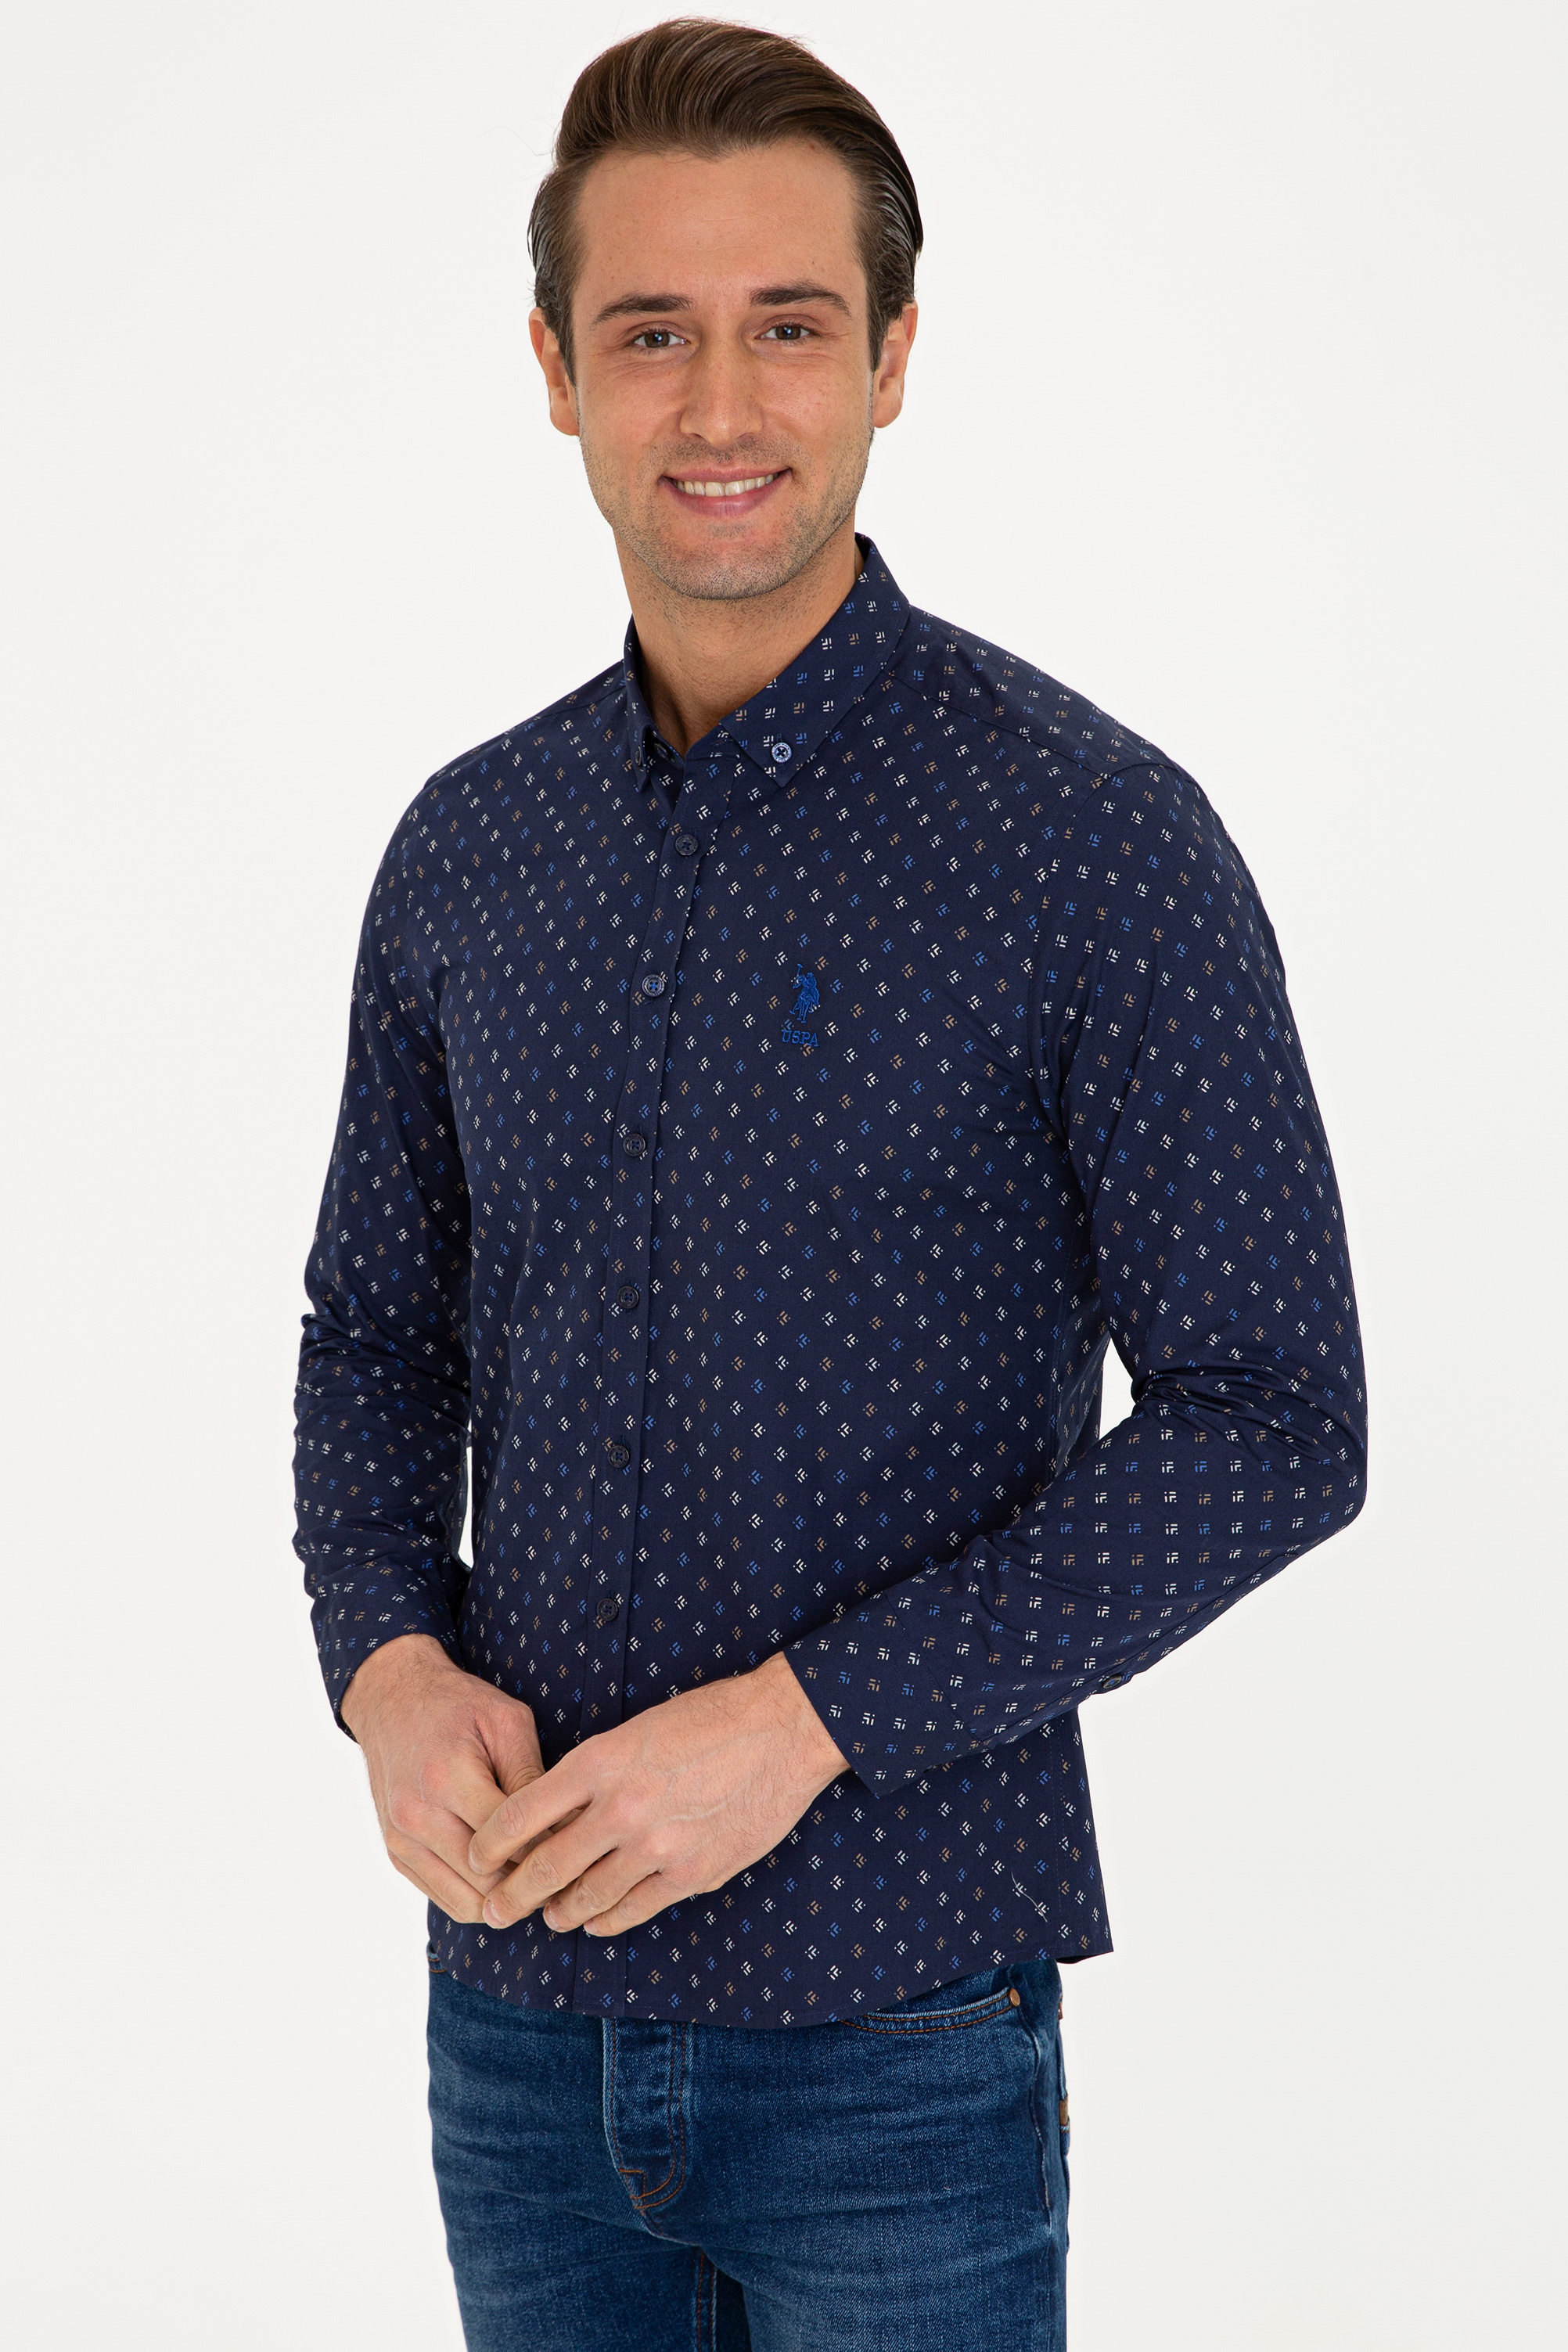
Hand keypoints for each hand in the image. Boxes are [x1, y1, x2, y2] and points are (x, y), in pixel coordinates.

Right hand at [341, 1634, 546, 1922]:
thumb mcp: (506, 1721)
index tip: (578, 1847)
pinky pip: (445, 1899)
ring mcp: (402, 1840)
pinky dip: (479, 1899)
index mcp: (448, 1777)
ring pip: (467, 1902)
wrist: (392, 1700)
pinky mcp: (396, 1853)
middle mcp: (418, 1815)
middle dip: (532, 1883)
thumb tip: (561, 1825)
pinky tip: (507, 1880)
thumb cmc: (457, 1705)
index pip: (509, 1839)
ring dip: (507, 1900)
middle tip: (567, 1874)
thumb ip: (530, 1775)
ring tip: (540, 1882)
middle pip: (488, 1880)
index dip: (550, 1848)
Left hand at [468, 1652, 846, 1938]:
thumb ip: (595, 1774)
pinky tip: (596, 1920)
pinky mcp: (693, 1873)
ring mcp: (658, 1846)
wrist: (784, 1729)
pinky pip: (634, 1909)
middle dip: (510, 1895)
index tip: (477, 1858)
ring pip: (587, 1897)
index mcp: (601, 1761)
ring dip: (559, 1911)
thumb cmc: (709, 1718)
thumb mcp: (637, 1729)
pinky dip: (607, 1919)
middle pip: (545, 1867)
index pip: (522, 1814)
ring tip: (547, 1916)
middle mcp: (621, 1807)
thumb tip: (555, 1815)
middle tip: (492, 1910)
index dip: (491, 1844)